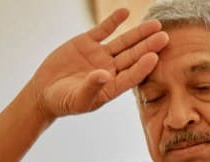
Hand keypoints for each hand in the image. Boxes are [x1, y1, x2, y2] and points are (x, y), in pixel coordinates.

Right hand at [27, 8, 168, 118]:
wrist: (44, 92)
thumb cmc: (63, 102)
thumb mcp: (77, 99)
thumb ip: (92, 87)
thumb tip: (104, 75)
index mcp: (112, 87)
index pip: (131, 76)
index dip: (142, 67)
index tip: (154, 58)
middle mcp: (111, 70)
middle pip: (133, 56)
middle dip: (148, 46)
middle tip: (165, 37)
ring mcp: (101, 55)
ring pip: (123, 42)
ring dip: (139, 33)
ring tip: (155, 24)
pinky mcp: (88, 43)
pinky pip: (103, 29)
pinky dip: (113, 21)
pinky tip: (125, 12)